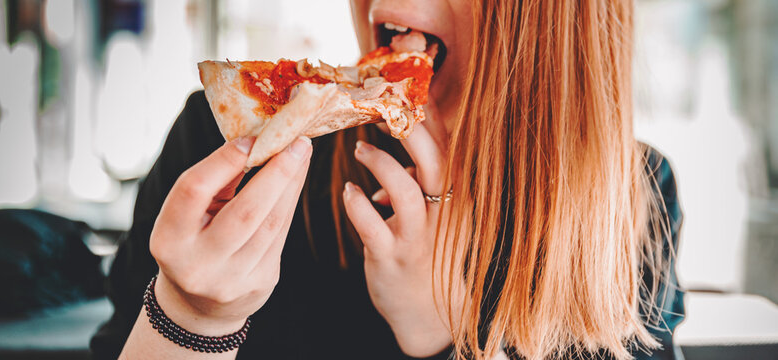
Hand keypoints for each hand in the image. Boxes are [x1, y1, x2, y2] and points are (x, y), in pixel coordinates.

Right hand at [149, 136, 311, 334]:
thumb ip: (215, 181)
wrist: (199, 303)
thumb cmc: (192, 241)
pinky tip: (296, 180)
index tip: (251, 138)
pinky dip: (290, 203)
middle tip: (297, 141)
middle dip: (276, 172)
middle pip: (245, 211)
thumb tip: (253, 141)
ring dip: (291, 183)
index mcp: (168, 240)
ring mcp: (232, 279)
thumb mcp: (188, 214)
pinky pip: (281, 235)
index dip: (223, 160)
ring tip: (302, 153)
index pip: (193, 190)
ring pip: (271, 223)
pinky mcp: (261, 283)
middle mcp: (198, 264)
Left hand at [342, 122, 455, 356]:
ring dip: (380, 164)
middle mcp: (443, 212)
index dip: (428, 114)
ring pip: (406, 191)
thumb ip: (420, 180)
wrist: (429, 310)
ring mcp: (418, 235)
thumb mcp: (435, 211)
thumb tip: (396, 153)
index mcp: (454, 194)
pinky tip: (349, 192)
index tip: (406, 87)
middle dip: (410, 128)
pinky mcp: (392, 257)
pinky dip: (358, 205)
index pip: (447, 145)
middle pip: (435, 160)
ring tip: (358, 149)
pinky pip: (373, 227)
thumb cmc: (428, 251)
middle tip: (380, 109)